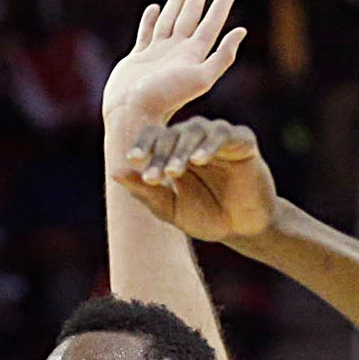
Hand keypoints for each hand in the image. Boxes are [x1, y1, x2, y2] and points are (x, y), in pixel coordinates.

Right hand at [103, 0, 248, 131]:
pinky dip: (150, 20)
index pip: (211, 24)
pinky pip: (146, 33)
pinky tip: (154, 8)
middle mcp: (177, 53)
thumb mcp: (200, 78)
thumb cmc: (164, 99)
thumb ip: (222, 57)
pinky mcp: (138, 58)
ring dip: (177, 5)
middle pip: (191, 18)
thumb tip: (241, 32)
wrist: (132, 114)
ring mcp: (157, 55)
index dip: (222, 4)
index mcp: (192, 56)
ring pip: (169, 22)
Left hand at [117, 117, 278, 243]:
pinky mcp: (243, 142)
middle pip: (172, 133)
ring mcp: (219, 138)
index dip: (142, 145)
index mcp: (173, 149)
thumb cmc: (205, 216)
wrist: (243, 229)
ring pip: (196, 129)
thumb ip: (145, 191)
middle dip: (161, 155)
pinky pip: (225, 134)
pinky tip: (200, 159)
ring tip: (174, 172)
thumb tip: (115, 172)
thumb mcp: (170, 209)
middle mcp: (194, 138)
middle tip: (155, 177)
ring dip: (182, 150)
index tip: (132, 160)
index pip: (153, 136)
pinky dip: (211, 144)